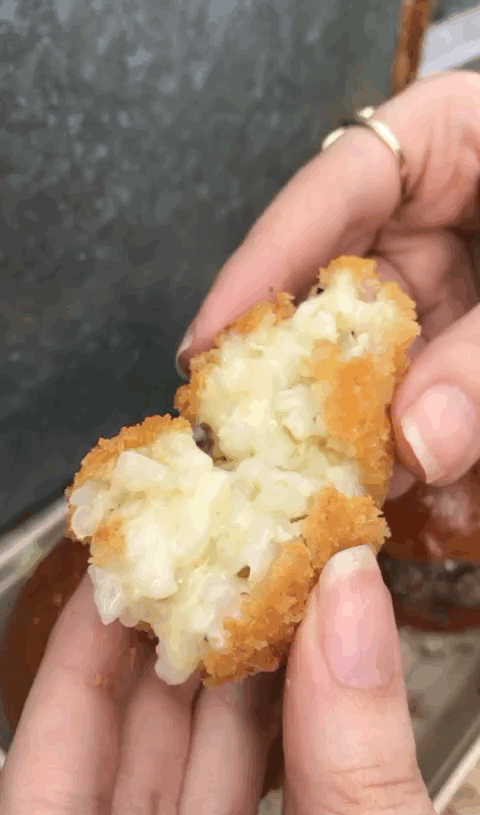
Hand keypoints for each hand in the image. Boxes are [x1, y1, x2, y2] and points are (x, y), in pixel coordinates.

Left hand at [0, 549, 446, 814]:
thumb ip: (355, 756)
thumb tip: (350, 596)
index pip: (43, 776)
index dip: (75, 667)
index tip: (114, 581)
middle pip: (111, 766)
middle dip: (161, 659)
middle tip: (196, 570)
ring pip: (173, 788)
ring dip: (218, 695)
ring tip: (252, 607)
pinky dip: (254, 750)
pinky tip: (290, 686)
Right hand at [176, 70, 479, 499]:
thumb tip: (417, 446)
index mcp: (447, 139)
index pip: (334, 186)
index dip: (262, 265)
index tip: (206, 343)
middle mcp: (427, 210)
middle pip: (335, 280)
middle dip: (298, 361)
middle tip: (249, 433)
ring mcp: (440, 276)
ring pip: (369, 345)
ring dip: (350, 414)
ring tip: (313, 474)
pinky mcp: (454, 336)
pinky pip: (411, 382)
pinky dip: (398, 430)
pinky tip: (383, 475)